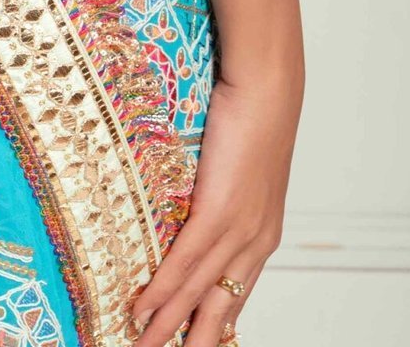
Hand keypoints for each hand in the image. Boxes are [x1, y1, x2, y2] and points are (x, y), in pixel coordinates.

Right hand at [127, 66, 299, 346]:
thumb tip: (190, 202)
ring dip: (168, 323)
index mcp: (262, 234)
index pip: (235, 293)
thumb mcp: (236, 165)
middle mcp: (254, 241)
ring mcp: (238, 229)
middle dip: (193, 338)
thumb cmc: (249, 114)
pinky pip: (187, 260)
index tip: (194, 342)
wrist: (266, 87)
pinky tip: (145, 308)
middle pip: (219, 305)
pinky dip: (165, 289)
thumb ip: (219, 192)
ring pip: (199, 291)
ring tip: (143, 344)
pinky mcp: (220, 211)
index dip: (213, 323)